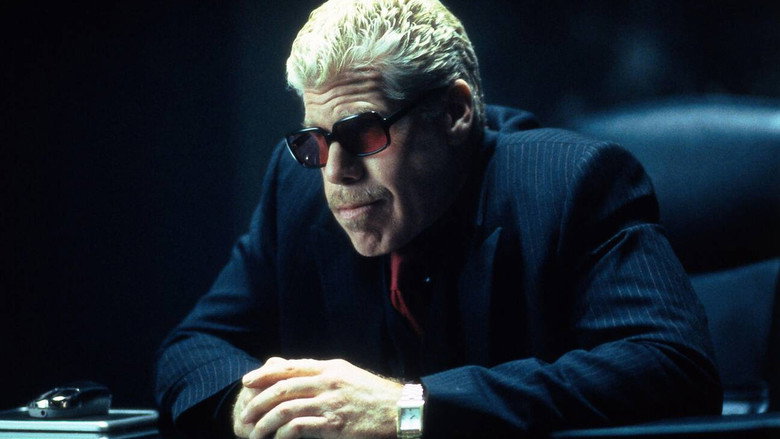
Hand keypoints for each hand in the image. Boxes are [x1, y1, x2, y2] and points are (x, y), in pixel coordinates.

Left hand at [233, 357, 402, 438]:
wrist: (398, 411)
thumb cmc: (371, 394)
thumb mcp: (346, 374)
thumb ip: (320, 372)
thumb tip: (293, 370)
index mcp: (329, 368)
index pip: (289, 367)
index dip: (264, 374)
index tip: (246, 382)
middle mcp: (327, 382)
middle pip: (282, 389)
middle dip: (258, 402)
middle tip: (244, 414)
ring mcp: (329, 404)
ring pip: (285, 410)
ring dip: (265, 423)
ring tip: (254, 433)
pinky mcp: (333, 425)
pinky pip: (299, 428)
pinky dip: (283, 435)